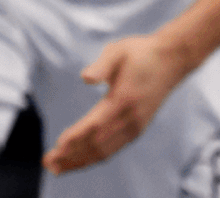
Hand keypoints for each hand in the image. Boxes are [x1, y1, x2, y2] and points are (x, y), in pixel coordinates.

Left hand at [43, 34, 195, 174]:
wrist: (171, 60)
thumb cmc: (140, 53)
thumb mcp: (118, 50)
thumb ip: (102, 64)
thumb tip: (86, 77)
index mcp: (123, 100)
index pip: (95, 125)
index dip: (75, 138)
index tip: (58, 147)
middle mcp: (130, 118)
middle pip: (97, 144)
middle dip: (72, 155)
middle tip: (48, 163)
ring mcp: (135, 126)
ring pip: (105, 151)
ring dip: (81, 161)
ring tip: (59, 168)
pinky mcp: (137, 128)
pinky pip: (114, 149)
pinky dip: (95, 157)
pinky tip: (81, 160)